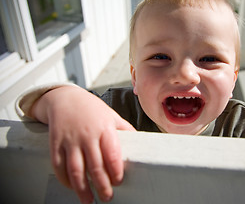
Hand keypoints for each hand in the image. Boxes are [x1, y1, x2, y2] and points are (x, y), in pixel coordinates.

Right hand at [31, 86, 135, 202]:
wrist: (65, 98)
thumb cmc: (91, 108)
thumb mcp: (111, 115)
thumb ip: (125, 129)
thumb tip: (140, 142)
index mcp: (104, 129)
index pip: (112, 154)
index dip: (115, 171)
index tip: (118, 181)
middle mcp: (87, 136)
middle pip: (95, 166)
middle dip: (102, 185)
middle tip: (107, 197)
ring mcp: (70, 140)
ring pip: (76, 170)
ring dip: (82, 189)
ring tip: (88, 200)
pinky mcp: (56, 144)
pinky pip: (59, 166)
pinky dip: (65, 180)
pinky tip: (72, 187)